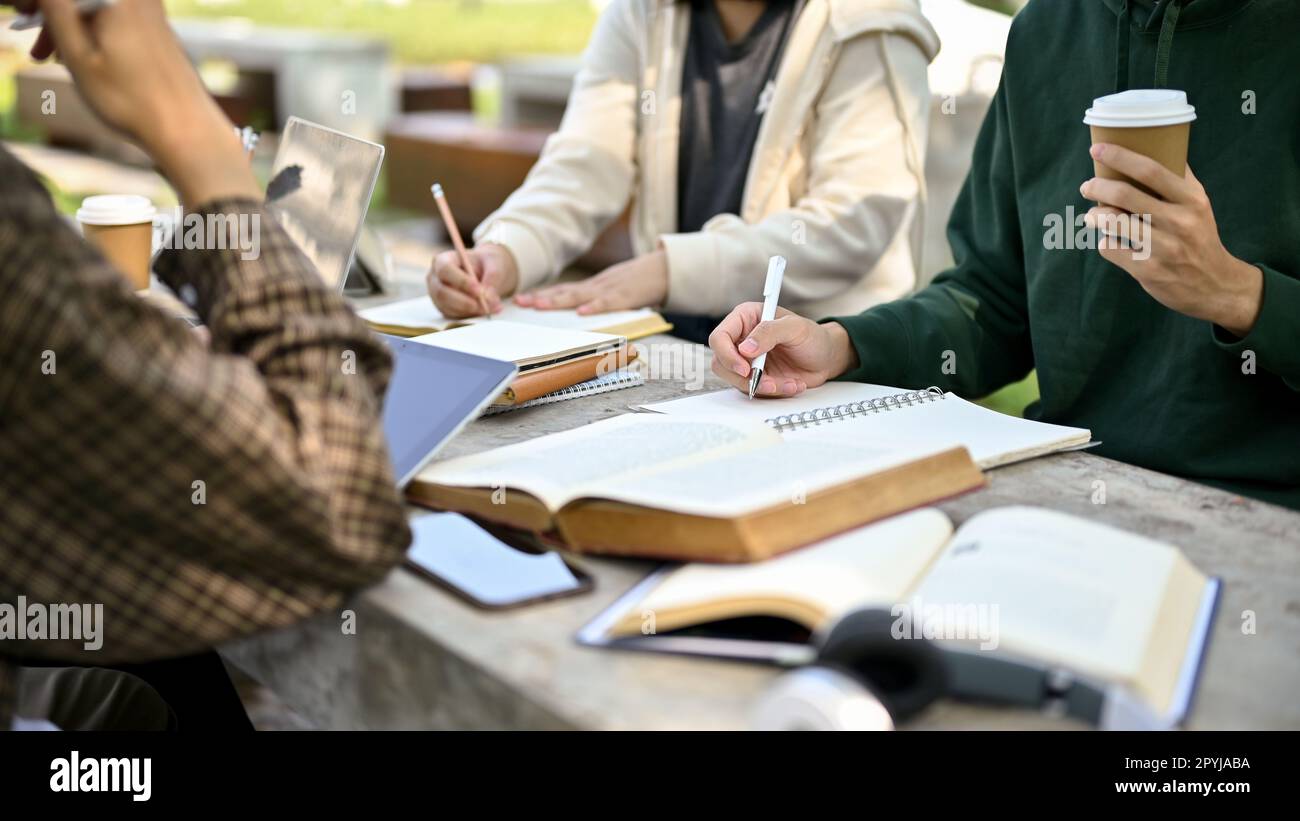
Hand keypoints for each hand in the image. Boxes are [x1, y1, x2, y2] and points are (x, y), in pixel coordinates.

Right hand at [20, 0, 257, 204]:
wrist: (187, 129)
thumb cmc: (130, 99)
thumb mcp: (78, 55)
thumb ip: (56, 9)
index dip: (40, 4)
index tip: (24, 17)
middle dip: (53, 13)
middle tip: (33, 44)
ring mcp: (152, 10)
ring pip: (98, 6)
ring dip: (71, 25)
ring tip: (51, 58)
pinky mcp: (160, 27)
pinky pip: (117, 16)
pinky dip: (95, 31)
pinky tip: (86, 59)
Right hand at [427, 244, 518, 317]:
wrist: (488, 273)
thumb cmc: (488, 264)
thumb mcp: (494, 264)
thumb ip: (492, 277)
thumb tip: (487, 297)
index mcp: (443, 260)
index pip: (445, 270)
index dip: (461, 281)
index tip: (479, 291)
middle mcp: (435, 278)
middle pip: (442, 292)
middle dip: (464, 302)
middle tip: (486, 306)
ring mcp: (437, 295)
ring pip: (448, 307)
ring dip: (471, 311)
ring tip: (493, 308)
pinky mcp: (444, 308)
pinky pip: (454, 316)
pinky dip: (471, 315)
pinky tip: (487, 310)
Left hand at [515, 250, 668, 314]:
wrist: (662, 269)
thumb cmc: (636, 284)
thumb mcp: (611, 290)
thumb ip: (594, 300)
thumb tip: (575, 313)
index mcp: (591, 287)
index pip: (561, 291)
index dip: (540, 295)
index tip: (518, 300)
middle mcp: (595, 287)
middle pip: (563, 292)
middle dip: (540, 298)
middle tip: (519, 302)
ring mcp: (609, 290)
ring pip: (580, 296)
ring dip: (558, 301)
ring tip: (540, 305)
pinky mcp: (625, 297)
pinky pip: (608, 303)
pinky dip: (595, 307)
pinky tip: (583, 312)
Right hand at [708, 304, 858, 396]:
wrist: (826, 358)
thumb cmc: (813, 337)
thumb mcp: (795, 328)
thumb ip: (770, 332)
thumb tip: (745, 348)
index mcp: (746, 319)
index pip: (720, 337)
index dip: (727, 355)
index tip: (745, 368)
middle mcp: (742, 339)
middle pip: (721, 363)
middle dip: (744, 377)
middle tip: (768, 382)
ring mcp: (747, 360)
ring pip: (736, 381)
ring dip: (762, 387)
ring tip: (788, 383)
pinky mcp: (755, 377)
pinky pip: (753, 390)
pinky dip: (774, 392)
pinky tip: (792, 384)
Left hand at [1082, 144, 1263, 337]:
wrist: (1214, 284)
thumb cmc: (1199, 236)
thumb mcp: (1198, 205)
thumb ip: (1179, 179)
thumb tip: (1157, 146)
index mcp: (1192, 200)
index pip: (1151, 170)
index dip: (1119, 157)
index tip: (1096, 149)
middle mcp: (1179, 222)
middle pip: (1125, 195)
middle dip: (1097, 187)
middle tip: (1087, 186)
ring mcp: (1163, 248)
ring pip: (1112, 222)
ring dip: (1095, 215)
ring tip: (1092, 215)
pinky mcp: (1148, 270)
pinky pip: (1110, 248)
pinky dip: (1105, 241)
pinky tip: (1109, 240)